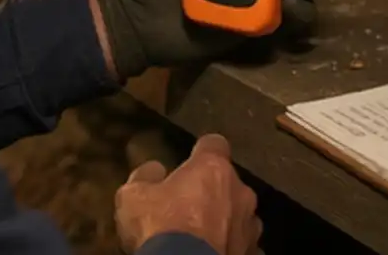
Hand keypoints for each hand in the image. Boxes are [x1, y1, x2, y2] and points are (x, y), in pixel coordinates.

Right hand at [115, 134, 261, 254]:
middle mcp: (240, 192)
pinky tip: (214, 252)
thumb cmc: (160, 226)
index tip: (191, 160)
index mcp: (213, 169)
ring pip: (240, 216)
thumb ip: (146, 177)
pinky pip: (243, 245)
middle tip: (189, 206)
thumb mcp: (134, 196)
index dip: (202, 152)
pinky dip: (231, 246)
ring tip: (204, 236)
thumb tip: (154, 170)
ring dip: (227, 221)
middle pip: (229, 183)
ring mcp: (250, 226)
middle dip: (213, 192)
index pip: (214, 144)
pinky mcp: (253, 253)